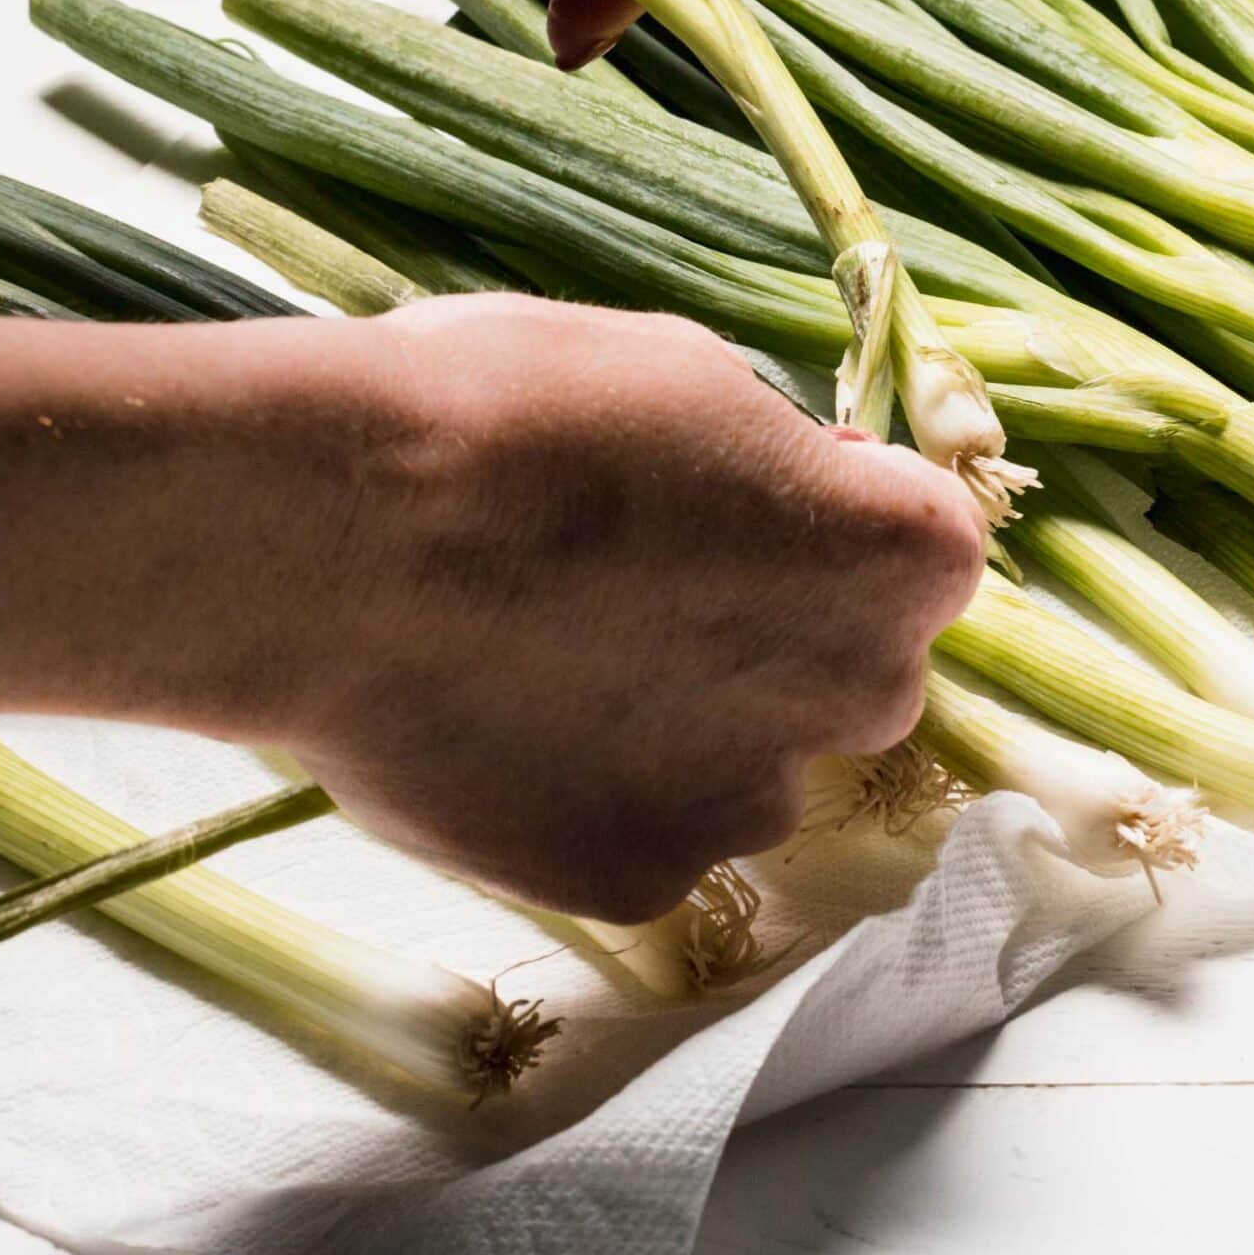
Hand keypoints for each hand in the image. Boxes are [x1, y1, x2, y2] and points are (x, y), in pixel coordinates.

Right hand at [0, 300, 986, 921]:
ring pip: (744, 766)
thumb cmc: (512, 413)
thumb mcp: (685, 371)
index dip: (831, 515)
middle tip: (638, 582)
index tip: (748, 495)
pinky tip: (498, 728)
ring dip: (684, 724)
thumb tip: (781, 498)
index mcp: (898, 556)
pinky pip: (640, 832)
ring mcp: (745, 807)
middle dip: (775, 633)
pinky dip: (590, 792)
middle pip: (849, 671)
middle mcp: (858, 698)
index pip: (921, 547)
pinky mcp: (633, 883)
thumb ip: (776, 462)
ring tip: (543, 656)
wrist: (333, 541)